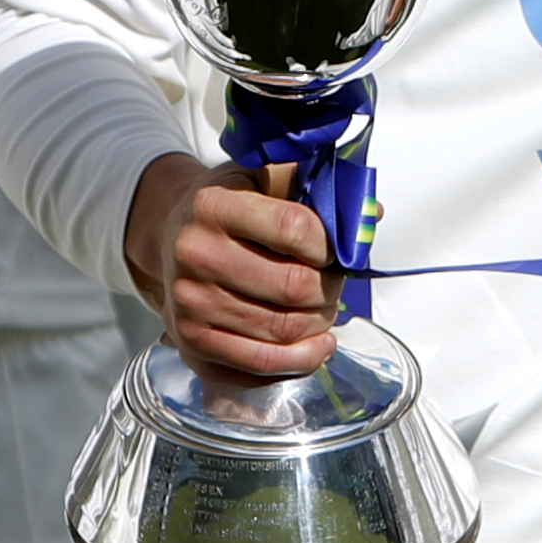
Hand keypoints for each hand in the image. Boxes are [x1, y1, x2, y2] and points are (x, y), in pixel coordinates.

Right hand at [121, 152, 345, 378]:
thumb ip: (315, 188)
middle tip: (336, 282)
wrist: (170, 237)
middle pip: (294, 287)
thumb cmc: (228, 208)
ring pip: (283, 330)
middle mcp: (195, 255)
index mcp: (213, 206)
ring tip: (325, 308)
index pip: (294, 229)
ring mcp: (190, 304)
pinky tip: (317, 344)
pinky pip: (261, 365)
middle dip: (331, 288)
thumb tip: (371, 216)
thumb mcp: (263, 177)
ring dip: (320, 323)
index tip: (338, 248)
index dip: (331, 244)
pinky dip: (301, 359)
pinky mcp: (192, 343)